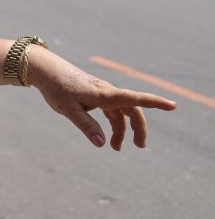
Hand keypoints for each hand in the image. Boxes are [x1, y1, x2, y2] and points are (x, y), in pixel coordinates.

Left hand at [28, 48, 176, 149]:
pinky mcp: (96, 94)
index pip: (135, 99)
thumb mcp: (68, 110)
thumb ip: (86, 126)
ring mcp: (102, 92)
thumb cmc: (56, 88)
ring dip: (122, 129)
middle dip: (138, 128)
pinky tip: (108, 135)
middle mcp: (107, 91)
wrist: (45, 70)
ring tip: (116, 147)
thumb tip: (102, 143)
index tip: (173, 106)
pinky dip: (113, 122)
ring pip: (121, 111)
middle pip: (132, 110)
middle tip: (139, 146)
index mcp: (104, 94)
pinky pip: (111, 109)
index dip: (155, 102)